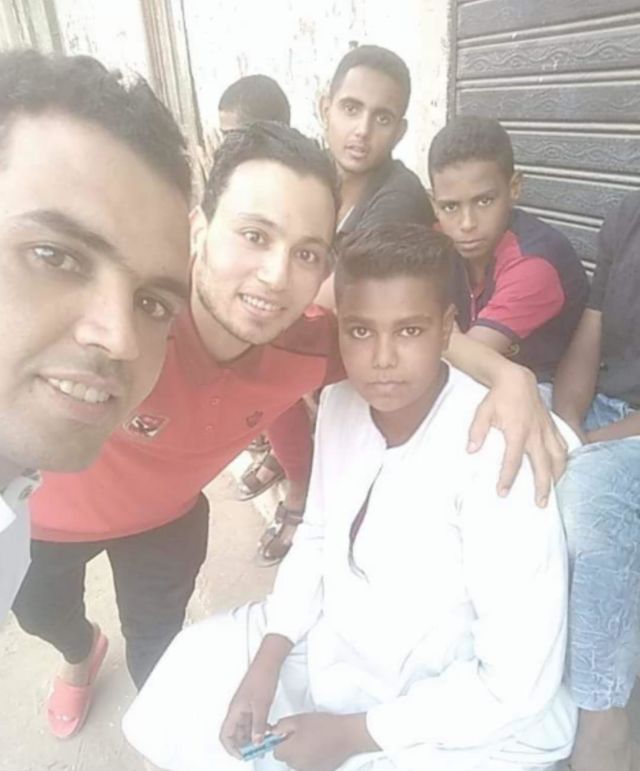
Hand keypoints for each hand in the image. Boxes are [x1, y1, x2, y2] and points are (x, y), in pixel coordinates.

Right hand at [219, 662, 279, 757]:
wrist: (268, 662)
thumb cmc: (262, 678)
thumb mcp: (262, 705)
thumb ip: (258, 725)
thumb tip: (256, 741)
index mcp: (235, 710)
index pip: (226, 735)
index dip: (231, 748)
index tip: (243, 755)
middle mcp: (237, 710)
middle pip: (235, 734)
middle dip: (243, 745)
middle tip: (256, 751)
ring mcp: (244, 706)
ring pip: (244, 728)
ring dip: (252, 737)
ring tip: (263, 744)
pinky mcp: (252, 703)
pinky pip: (251, 721)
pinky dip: (258, 728)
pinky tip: (267, 731)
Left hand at [273, 712, 377, 770]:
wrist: (346, 735)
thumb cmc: (324, 726)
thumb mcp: (298, 719)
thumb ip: (281, 725)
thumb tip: (274, 732)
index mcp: (291, 753)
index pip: (276, 752)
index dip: (280, 741)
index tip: (287, 733)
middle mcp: (298, 766)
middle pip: (287, 759)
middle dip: (290, 747)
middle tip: (301, 733)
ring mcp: (310, 770)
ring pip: (298, 762)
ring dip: (301, 753)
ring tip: (312, 738)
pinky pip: (309, 765)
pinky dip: (311, 757)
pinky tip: (320, 745)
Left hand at [468, 365, 566, 505]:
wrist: (516, 379)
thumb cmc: (498, 397)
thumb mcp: (483, 412)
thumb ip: (477, 432)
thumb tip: (471, 450)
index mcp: (517, 432)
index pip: (513, 461)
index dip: (507, 478)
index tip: (502, 492)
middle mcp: (535, 433)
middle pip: (543, 465)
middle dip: (542, 486)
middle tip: (540, 503)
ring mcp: (546, 430)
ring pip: (558, 456)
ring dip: (557, 475)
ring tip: (555, 490)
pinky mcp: (552, 425)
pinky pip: (562, 444)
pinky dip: (564, 458)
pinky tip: (562, 468)